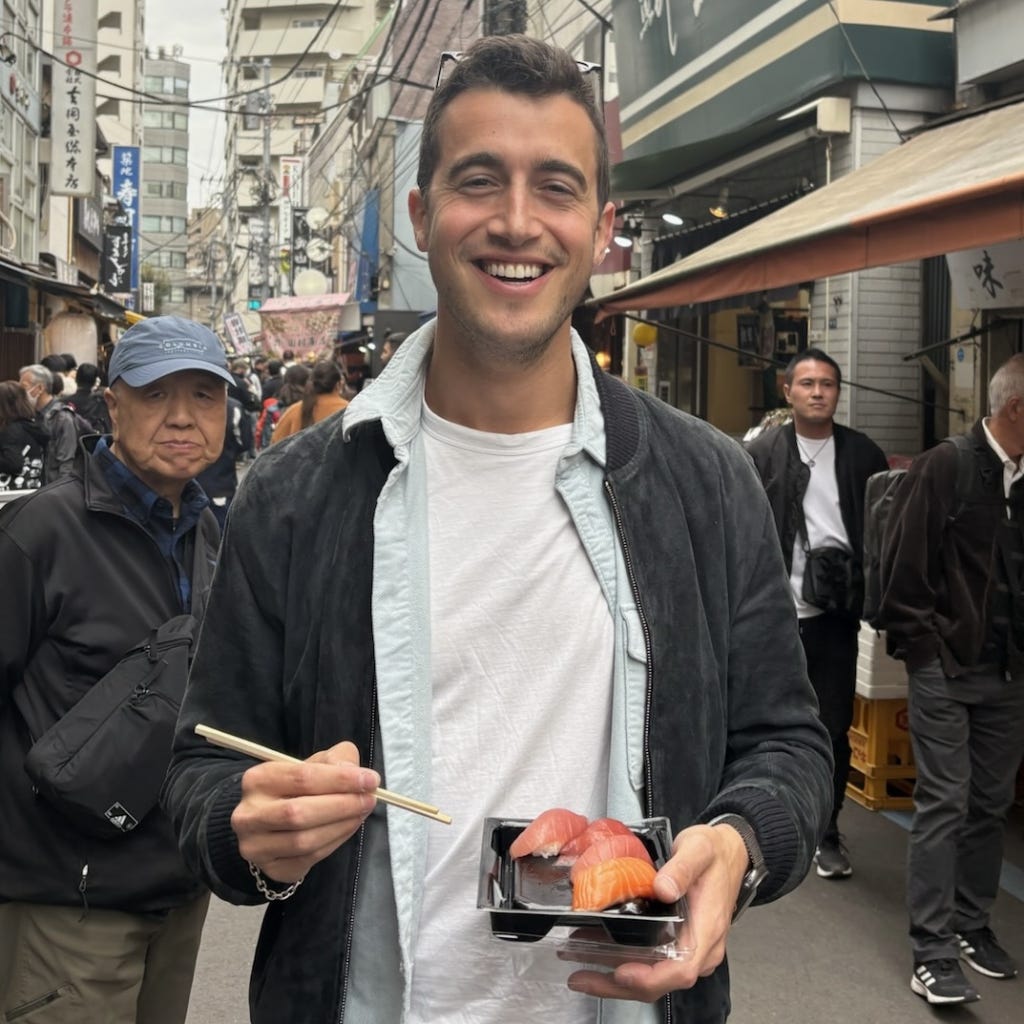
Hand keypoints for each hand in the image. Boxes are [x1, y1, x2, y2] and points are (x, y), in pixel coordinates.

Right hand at [230, 741, 379, 883]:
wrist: (272, 821)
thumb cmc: (297, 788)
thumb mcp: (315, 763)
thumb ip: (337, 760)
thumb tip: (354, 774)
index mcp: (258, 780)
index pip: (301, 778)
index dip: (339, 779)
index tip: (370, 780)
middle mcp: (249, 814)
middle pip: (299, 813)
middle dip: (342, 806)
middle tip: (369, 799)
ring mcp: (256, 845)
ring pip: (304, 841)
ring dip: (341, 826)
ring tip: (361, 813)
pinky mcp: (271, 868)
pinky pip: (309, 858)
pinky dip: (335, 842)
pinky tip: (348, 828)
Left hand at [566, 822, 748, 1001]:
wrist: (730, 852)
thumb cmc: (715, 852)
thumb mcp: (699, 849)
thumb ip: (682, 868)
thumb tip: (662, 888)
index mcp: (707, 929)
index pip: (682, 969)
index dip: (650, 977)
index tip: (621, 972)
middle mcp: (702, 948)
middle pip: (662, 982)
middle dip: (619, 986)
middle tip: (582, 978)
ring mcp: (692, 948)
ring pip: (656, 978)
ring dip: (617, 980)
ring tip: (581, 971)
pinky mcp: (682, 943)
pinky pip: (655, 964)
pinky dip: (626, 965)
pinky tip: (599, 955)